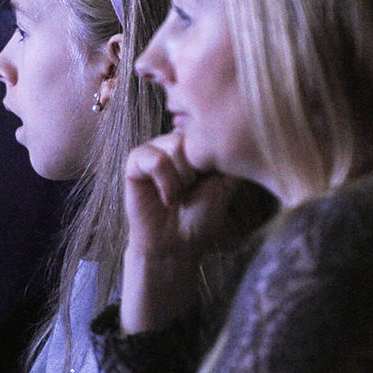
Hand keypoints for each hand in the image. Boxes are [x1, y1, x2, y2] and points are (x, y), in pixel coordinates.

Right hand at [120, 132, 235, 331]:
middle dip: (199, 169)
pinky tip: (167, 199)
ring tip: (180, 195)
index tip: (211, 182)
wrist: (178, 244)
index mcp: (195, 143)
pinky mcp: (135, 162)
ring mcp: (154, 149)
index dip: (213, 158)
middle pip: (192, 136)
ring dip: (183, 178)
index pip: (208, 129)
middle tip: (193, 190)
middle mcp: (174, 141)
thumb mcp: (226, 182)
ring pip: (174, 146)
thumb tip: (237, 129)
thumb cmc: (202, 215)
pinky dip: (166, 183)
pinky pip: (154, 160)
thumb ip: (230, 155)